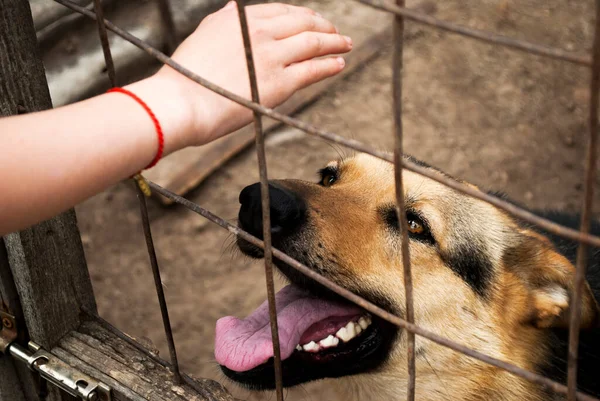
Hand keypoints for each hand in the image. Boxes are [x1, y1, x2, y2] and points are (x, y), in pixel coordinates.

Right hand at [152, 1, 351, 145]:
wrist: (181, 103)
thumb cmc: (186, 77)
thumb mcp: (203, 36)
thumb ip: (223, 22)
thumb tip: (234, 9)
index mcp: (240, 17)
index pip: (282, 11)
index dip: (301, 15)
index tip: (311, 20)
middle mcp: (260, 32)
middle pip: (303, 22)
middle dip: (323, 25)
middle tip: (335, 32)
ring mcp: (272, 56)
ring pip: (313, 43)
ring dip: (334, 42)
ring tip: (345, 44)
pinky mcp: (281, 83)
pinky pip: (313, 69)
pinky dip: (329, 65)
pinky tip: (338, 64)